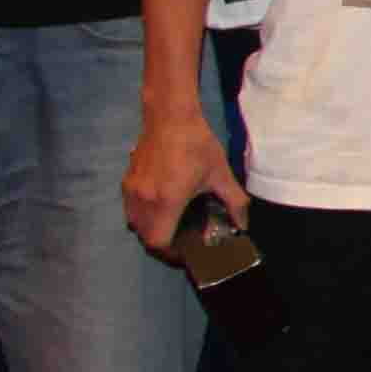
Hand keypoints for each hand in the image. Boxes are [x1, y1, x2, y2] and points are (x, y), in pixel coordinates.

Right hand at [121, 112, 239, 252]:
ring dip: (151, 230)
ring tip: (171, 225)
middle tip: (181, 240)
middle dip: (162, 244)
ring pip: (134, 224)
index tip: (186, 251)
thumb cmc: (197, 145)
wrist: (170, 117)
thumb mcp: (221, 174)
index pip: (158, 242)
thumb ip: (234, 202)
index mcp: (166, 202)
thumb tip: (244, 224)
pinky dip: (142, 216)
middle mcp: (144, 200)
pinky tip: (160, 207)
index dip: (171, 254)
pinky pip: (130, 209)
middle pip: (145, 237)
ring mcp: (131, 191)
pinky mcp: (126, 181)